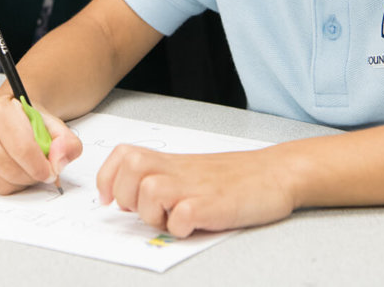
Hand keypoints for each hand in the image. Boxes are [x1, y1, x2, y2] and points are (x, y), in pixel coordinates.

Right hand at [0, 94, 81, 193]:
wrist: (9, 117)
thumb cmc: (27, 121)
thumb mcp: (53, 124)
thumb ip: (66, 141)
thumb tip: (58, 161)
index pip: (21, 148)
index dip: (42, 166)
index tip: (52, 171)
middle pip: (10, 169)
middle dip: (33, 175)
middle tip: (42, 169)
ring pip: (1, 184)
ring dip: (21, 182)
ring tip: (26, 166)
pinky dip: (7, 185)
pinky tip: (10, 169)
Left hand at [96, 145, 296, 237]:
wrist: (275, 174)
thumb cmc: (235, 178)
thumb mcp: (192, 171)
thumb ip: (162, 178)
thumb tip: (125, 199)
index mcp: (170, 162)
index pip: (124, 154)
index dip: (108, 177)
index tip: (109, 199)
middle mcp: (178, 171)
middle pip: (130, 168)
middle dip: (126, 194)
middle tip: (144, 210)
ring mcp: (195, 188)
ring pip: (148, 191)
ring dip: (151, 213)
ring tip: (170, 219)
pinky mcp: (213, 207)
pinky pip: (181, 217)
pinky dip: (180, 227)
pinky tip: (192, 226)